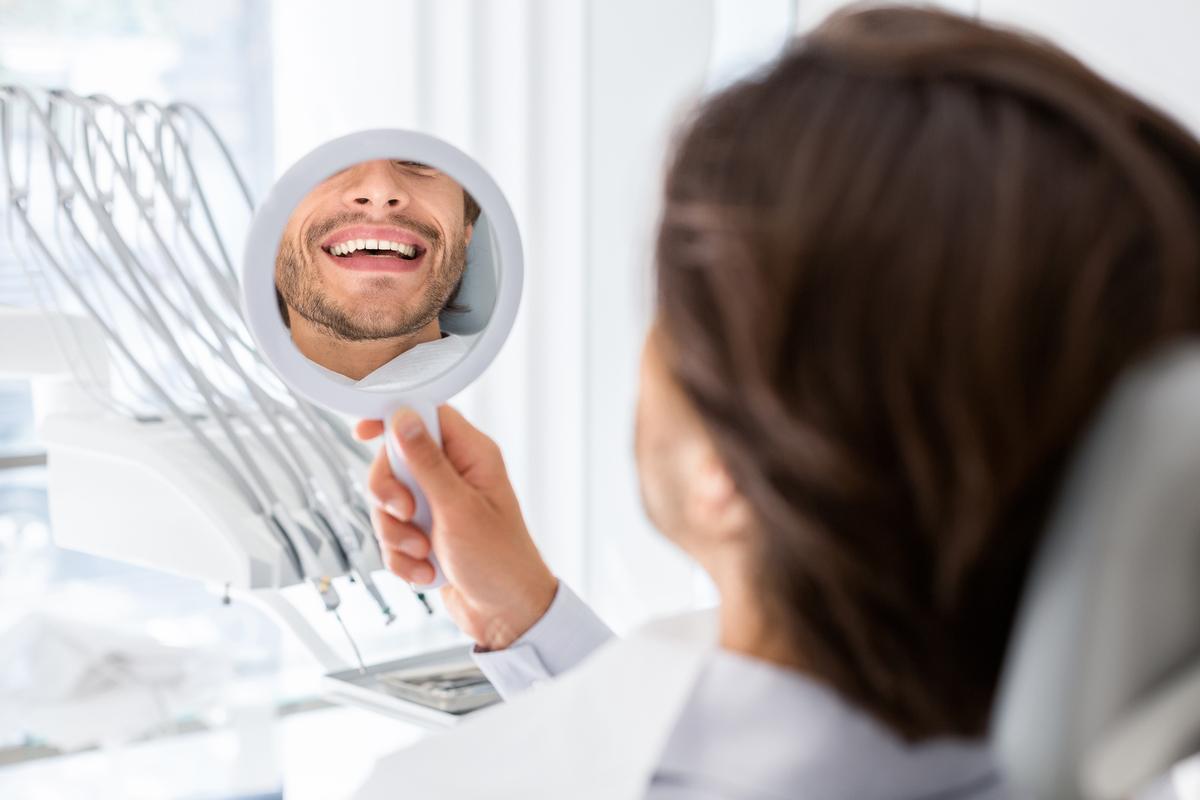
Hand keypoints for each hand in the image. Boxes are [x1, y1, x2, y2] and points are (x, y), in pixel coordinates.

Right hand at [356, 406, 558, 650]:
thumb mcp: (458, 508)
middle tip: (406, 513)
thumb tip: (403, 418)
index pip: (426, 414)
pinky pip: (393, 534)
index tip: (362, 433)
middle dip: (390, 494)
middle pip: (395, 461)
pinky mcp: (425, 533)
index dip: (393, 419)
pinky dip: (402, 557)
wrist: (505, 615)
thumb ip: (427, 462)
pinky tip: (426, 571)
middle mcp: (454, 474)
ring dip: (398, 534)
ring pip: (388, 502)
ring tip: (423, 553)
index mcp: (472, 455)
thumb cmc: (499, 561)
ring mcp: (438, 504)